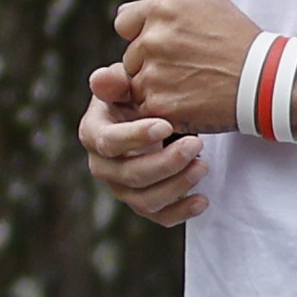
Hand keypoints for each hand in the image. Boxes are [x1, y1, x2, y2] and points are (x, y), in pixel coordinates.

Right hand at [78, 84, 209, 227]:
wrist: (151, 112)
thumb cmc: (137, 93)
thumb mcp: (126, 81)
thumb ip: (114, 80)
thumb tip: (101, 80)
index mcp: (94, 133)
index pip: (109, 142)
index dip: (136, 137)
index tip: (166, 126)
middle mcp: (103, 166)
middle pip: (130, 175)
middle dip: (165, 163)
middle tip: (196, 144)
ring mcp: (122, 188)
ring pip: (145, 200)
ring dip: (177, 186)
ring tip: (203, 166)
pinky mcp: (143, 202)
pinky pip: (159, 216)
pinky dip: (181, 212)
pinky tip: (202, 200)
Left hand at [103, 0, 257, 134]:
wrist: (264, 79)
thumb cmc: (241, 42)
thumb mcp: (210, 3)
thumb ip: (171, 4)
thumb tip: (140, 9)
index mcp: (162, 10)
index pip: (124, 22)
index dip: (139, 33)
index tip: (155, 43)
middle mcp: (152, 39)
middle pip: (130, 56)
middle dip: (149, 63)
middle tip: (182, 67)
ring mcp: (152, 73)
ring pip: (136, 84)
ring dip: (154, 87)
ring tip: (188, 85)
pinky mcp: (158, 104)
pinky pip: (145, 107)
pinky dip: (162, 108)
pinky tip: (187, 100)